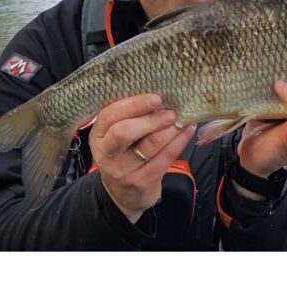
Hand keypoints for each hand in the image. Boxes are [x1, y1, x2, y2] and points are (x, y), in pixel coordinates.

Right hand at [89, 93, 195, 223]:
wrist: (123, 194)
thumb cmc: (123, 154)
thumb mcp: (114, 136)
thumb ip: (128, 117)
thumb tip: (157, 93)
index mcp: (98, 135)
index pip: (110, 116)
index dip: (133, 105)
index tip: (156, 98)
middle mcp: (107, 153)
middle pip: (124, 132)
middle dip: (151, 119)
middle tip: (170, 112)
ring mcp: (124, 170)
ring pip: (150, 145)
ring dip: (170, 129)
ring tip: (182, 118)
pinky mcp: (143, 181)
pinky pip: (165, 157)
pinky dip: (180, 140)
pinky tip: (188, 130)